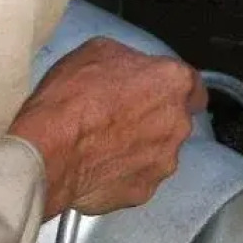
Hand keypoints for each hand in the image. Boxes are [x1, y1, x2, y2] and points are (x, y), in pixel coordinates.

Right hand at [8, 38, 205, 218]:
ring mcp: (163, 161)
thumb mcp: (96, 52)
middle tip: (118, 117)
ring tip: (102, 144)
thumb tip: (130, 69)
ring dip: (138, 148)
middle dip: (153, 119)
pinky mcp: (144, 190)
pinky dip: (123, 173)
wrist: (49, 150)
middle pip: (174, 121)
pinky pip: (138, 178)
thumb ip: (128, 60)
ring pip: (158, 153)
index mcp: (172, 83)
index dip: (175, 90)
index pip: (194, 87)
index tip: (161, 93)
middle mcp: (177, 124)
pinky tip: (97, 165)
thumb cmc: (71, 99)